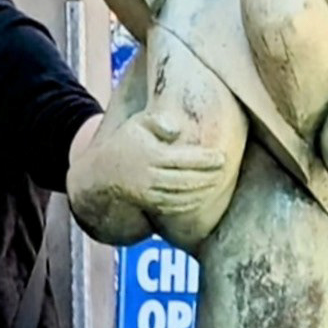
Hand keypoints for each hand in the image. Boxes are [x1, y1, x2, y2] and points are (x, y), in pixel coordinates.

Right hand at [108, 115, 227, 219]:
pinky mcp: (151, 204)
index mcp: (150, 155)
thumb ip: (157, 121)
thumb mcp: (138, 123)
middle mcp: (150, 176)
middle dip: (209, 177)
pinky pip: (175, 206)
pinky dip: (192, 202)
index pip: (184, 159)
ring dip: (203, 190)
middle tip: (224, 170)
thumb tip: (177, 130)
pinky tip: (203, 195)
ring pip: (183, 195)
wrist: (103, 172)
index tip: (221, 157)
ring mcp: (150, 193)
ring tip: (218, 182)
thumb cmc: (127, 141)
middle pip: (186, 180)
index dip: (205, 160)